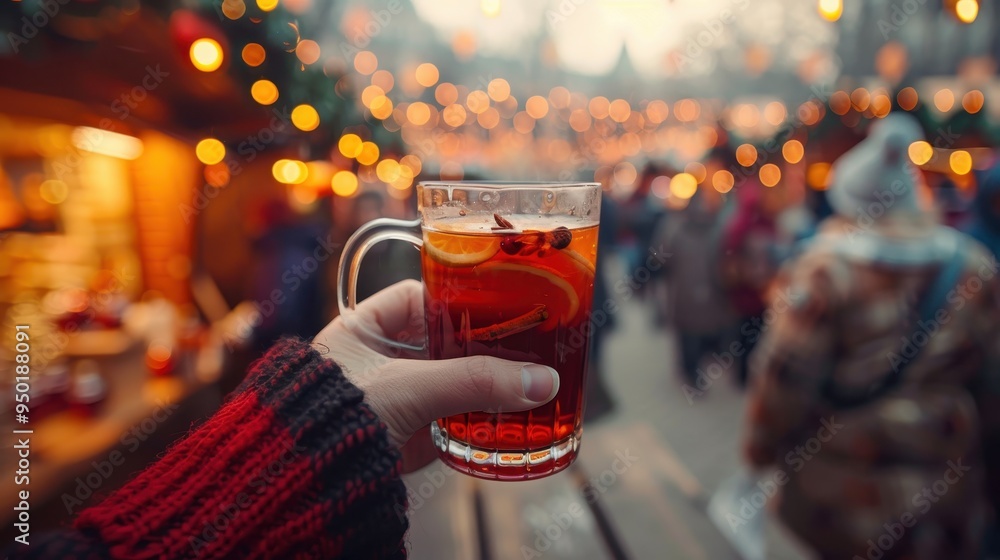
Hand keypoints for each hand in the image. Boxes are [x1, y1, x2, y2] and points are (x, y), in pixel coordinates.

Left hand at [312, 280, 559, 471]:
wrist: (310, 482)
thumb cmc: (338, 416)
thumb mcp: (411, 387)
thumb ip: (475, 381)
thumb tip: (541, 381)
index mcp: (363, 329)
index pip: (417, 297)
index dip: (456, 297)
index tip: (496, 301)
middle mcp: (377, 360)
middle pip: (442, 341)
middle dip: (481, 345)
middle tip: (524, 342)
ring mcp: (394, 398)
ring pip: (449, 381)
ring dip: (484, 383)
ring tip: (527, 376)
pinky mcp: (406, 435)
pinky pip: (449, 419)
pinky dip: (476, 418)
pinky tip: (509, 415)